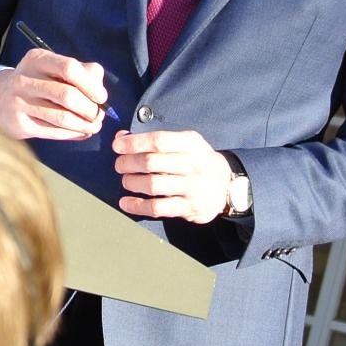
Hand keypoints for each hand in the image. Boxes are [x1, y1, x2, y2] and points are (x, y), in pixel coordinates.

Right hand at [0, 48, 109, 140]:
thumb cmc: (39, 82)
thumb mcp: (55, 69)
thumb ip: (83, 72)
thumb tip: (101, 93)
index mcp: (37, 60)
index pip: (69, 68)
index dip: (91, 85)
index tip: (101, 97)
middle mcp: (24, 79)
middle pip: (67, 95)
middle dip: (90, 109)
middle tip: (98, 115)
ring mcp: (19, 103)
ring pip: (62, 118)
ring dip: (84, 125)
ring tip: (94, 126)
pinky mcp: (19, 124)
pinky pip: (53, 132)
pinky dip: (73, 134)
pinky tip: (81, 132)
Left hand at [113, 129, 231, 222]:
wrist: (227, 185)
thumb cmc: (197, 160)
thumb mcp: (184, 143)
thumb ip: (155, 140)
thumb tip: (121, 137)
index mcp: (191, 144)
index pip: (159, 141)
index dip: (134, 143)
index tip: (117, 145)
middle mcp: (194, 165)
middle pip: (151, 163)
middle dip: (128, 163)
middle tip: (120, 165)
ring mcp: (192, 188)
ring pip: (152, 185)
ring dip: (131, 182)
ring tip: (126, 180)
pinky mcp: (189, 208)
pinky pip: (157, 208)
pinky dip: (137, 206)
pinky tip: (125, 202)